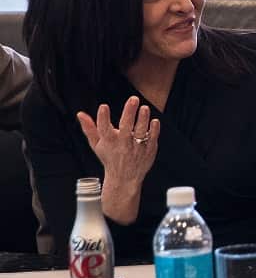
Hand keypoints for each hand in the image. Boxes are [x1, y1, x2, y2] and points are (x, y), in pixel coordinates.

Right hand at [76, 96, 159, 223]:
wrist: (124, 178)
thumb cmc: (110, 158)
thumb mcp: (97, 145)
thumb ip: (89, 129)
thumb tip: (80, 114)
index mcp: (109, 142)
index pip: (104, 128)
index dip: (103, 118)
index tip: (103, 106)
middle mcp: (123, 144)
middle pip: (125, 127)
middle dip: (129, 112)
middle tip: (133, 99)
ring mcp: (137, 148)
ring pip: (140, 132)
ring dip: (143, 119)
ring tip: (144, 108)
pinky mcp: (148, 151)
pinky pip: (152, 139)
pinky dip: (154, 130)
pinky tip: (154, 121)